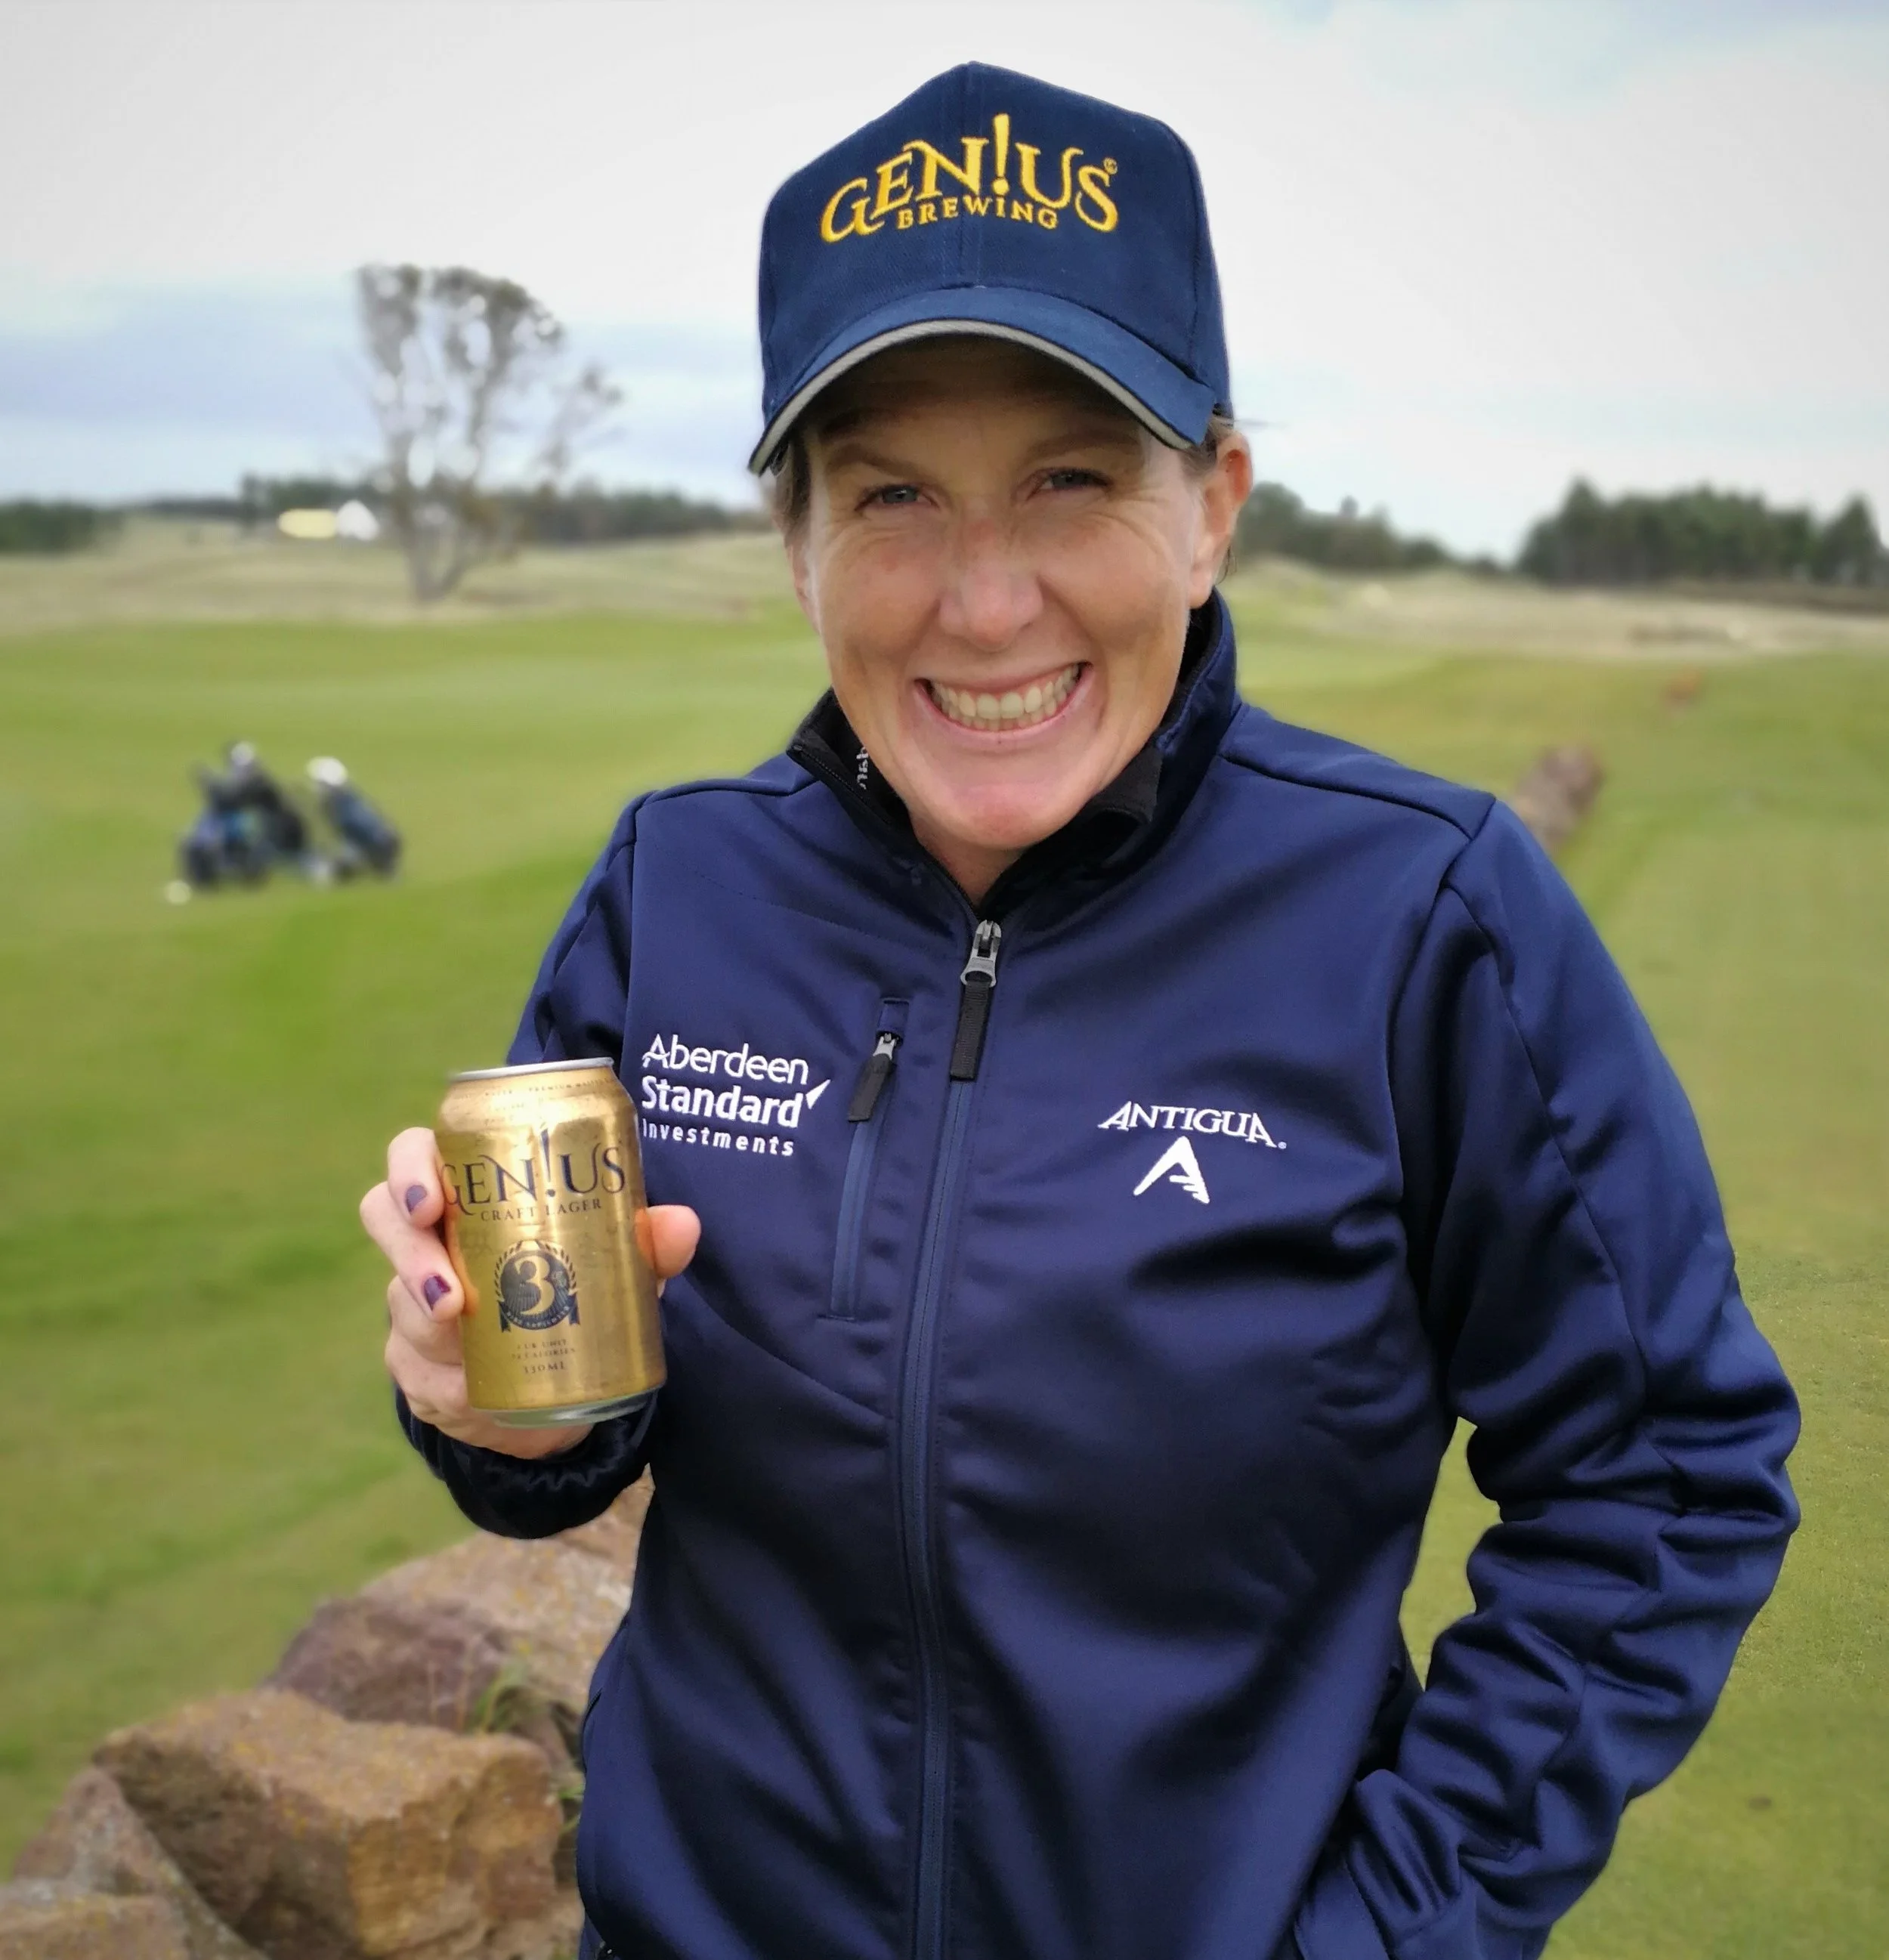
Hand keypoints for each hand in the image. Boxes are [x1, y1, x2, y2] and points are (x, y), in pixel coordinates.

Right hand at [360, 1125, 700, 1459]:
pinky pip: (415, 1370)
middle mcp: (430, 1238)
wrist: (557, 1385)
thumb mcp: (617, 1268)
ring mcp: (411, 1302)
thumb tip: (681, 1223)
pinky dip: (445, 1379)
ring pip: (397, 1299)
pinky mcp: (414, 1365)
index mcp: (471, 1194)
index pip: (417, 1155)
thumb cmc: (581, 1291)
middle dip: (408, 1250)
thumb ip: (648, 1245)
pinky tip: (467, 1387)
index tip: (433, 1198)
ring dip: (424, 1313)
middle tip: (446, 1286)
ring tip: (457, 1326)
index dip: (410, 1168)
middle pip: (383, 1217)